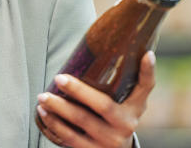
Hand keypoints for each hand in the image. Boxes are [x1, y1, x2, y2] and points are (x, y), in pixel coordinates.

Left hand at [36, 51, 155, 147]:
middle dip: (78, 91)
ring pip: (81, 122)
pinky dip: (55, 125)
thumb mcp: (131, 104)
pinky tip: (44, 113)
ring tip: (43, 97)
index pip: (145, 87)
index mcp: (134, 109)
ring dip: (59, 108)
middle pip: (103, 106)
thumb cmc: (120, 119)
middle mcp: (125, 126)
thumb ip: (133, 82)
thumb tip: (144, 52)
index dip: (147, 72)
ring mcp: (109, 142)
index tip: (146, 55)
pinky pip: (70, 138)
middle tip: (58, 78)